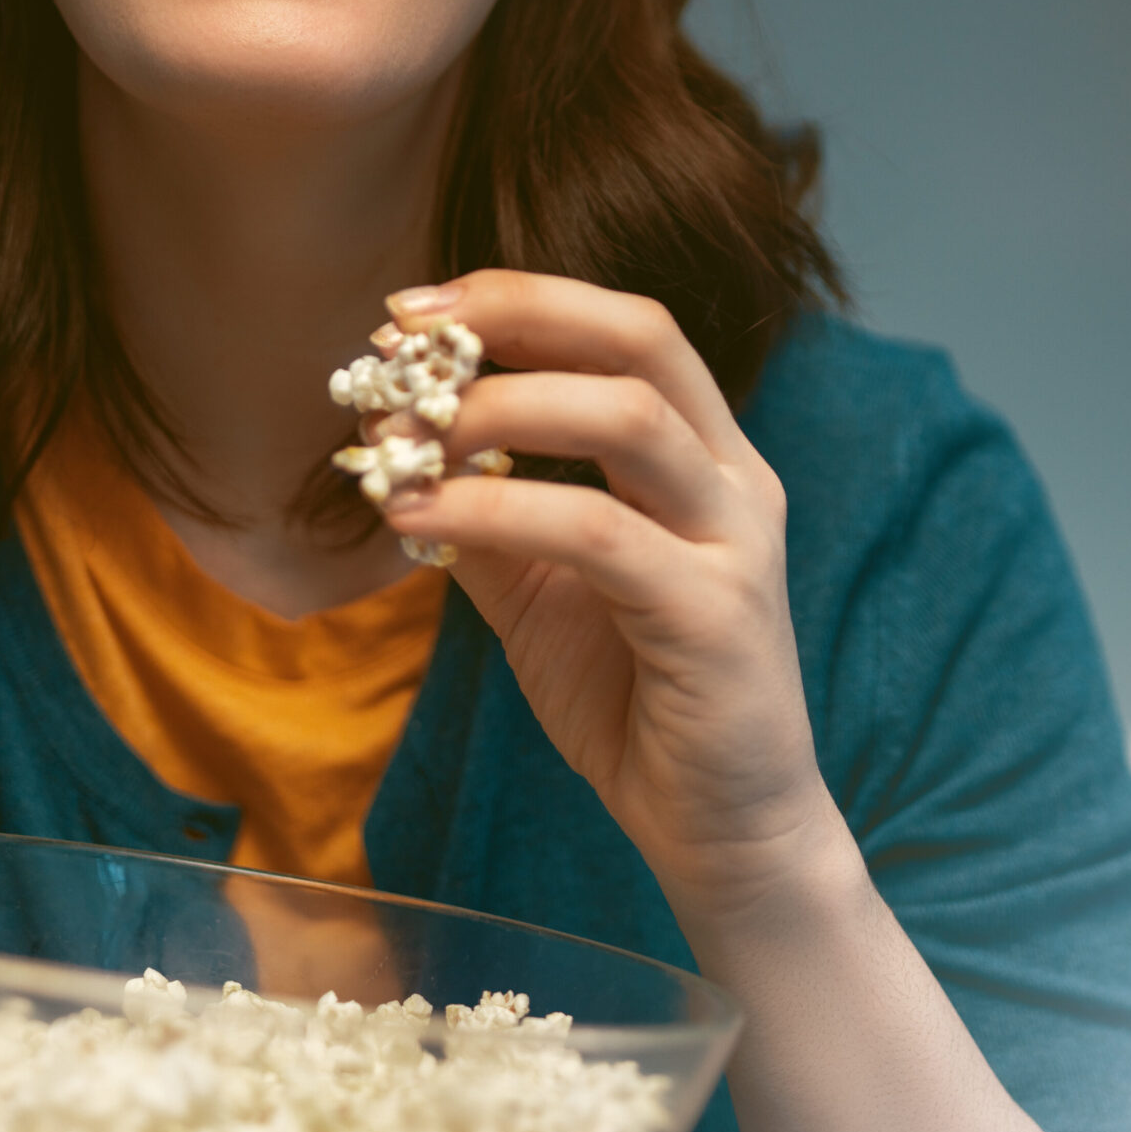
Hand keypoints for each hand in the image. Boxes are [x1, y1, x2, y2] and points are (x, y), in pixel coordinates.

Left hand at [369, 270, 848, 921]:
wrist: (722, 831)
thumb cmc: (636, 704)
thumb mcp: (541, 593)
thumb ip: (489, 517)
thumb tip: (394, 449)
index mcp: (705, 458)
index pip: (625, 332)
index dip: (520, 300)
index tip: (412, 313)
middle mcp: (735, 480)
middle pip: (640, 338)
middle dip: (515, 315)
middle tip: (406, 339)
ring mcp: (736, 542)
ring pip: (627, 417)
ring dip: (497, 409)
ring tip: (402, 437)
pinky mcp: (715, 615)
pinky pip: (595, 532)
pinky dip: (495, 510)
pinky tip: (418, 519)